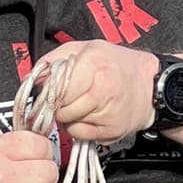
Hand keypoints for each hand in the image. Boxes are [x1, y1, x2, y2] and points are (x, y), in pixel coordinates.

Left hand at [31, 38, 158, 143]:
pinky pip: (79, 134)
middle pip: (60, 107)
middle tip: (70, 97)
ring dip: (68, 117)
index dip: (50, 92)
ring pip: (67, 123)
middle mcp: (102, 88)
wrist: (150, 87)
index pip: (56, 87)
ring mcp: (107, 111)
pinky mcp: (110, 130)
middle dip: (59, 105)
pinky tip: (91, 116)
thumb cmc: (115, 65)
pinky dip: (79, 128)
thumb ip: (55, 59)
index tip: (52, 91)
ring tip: (83, 104)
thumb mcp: (84, 48)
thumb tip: (32, 78)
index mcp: (93, 63)